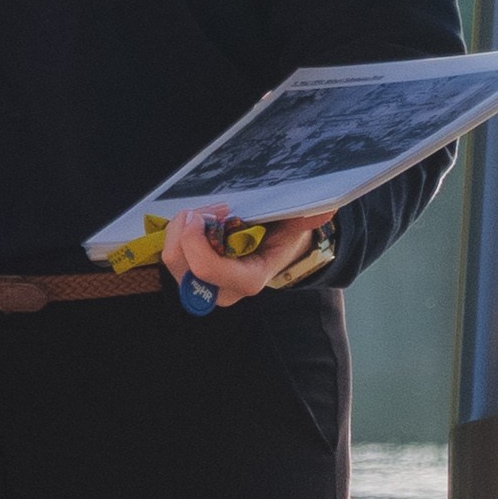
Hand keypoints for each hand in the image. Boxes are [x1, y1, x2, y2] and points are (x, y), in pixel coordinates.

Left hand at [159, 207, 335, 311]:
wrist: (273, 252)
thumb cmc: (282, 239)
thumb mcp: (294, 229)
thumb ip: (303, 220)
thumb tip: (325, 209)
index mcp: (248, 280)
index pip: (208, 271)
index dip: (196, 240)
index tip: (206, 213)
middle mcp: (221, 290)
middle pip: (181, 263)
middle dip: (186, 228)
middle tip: (210, 208)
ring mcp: (203, 285)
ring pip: (172, 257)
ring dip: (181, 227)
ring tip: (205, 213)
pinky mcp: (190, 274)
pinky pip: (172, 252)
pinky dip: (179, 232)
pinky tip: (198, 222)